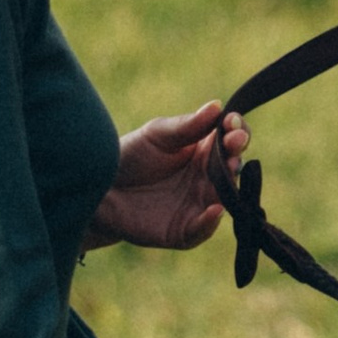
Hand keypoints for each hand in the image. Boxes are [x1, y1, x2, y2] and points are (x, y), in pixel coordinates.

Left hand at [84, 101, 249, 251]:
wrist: (100, 189)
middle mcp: (207, 178)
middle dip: (236, 154)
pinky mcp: (184, 231)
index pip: (231, 139)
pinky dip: (210, 222)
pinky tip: (214, 209)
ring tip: (229, 171)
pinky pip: (203, 229)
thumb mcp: (157, 135)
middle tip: (234, 143)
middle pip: (234, 167)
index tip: (232, 123)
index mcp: (204, 151)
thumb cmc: (130, 156)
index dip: (237, 131)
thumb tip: (217, 106)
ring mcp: (199, 205)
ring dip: (230, 186)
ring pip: (225, 198)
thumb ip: (187, 125)